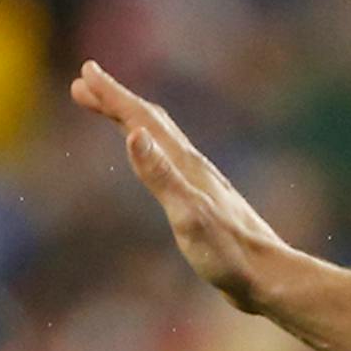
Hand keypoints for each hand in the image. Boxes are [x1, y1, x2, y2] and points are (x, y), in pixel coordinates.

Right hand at [70, 61, 289, 313]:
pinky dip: (152, 150)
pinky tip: (155, 161)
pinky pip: (170, 163)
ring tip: (113, 115)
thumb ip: (160, 176)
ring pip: (162, 141)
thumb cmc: (228, 254)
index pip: (142, 121)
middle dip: (116, 101)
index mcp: (186, 166)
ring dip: (133, 122)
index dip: (113, 96)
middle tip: (82, 84)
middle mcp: (194, 168)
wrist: (269, 278)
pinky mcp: (204, 202)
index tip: (86, 72)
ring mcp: (201, 184)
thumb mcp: (187, 215)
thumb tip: (133, 134)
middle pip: (150, 123)